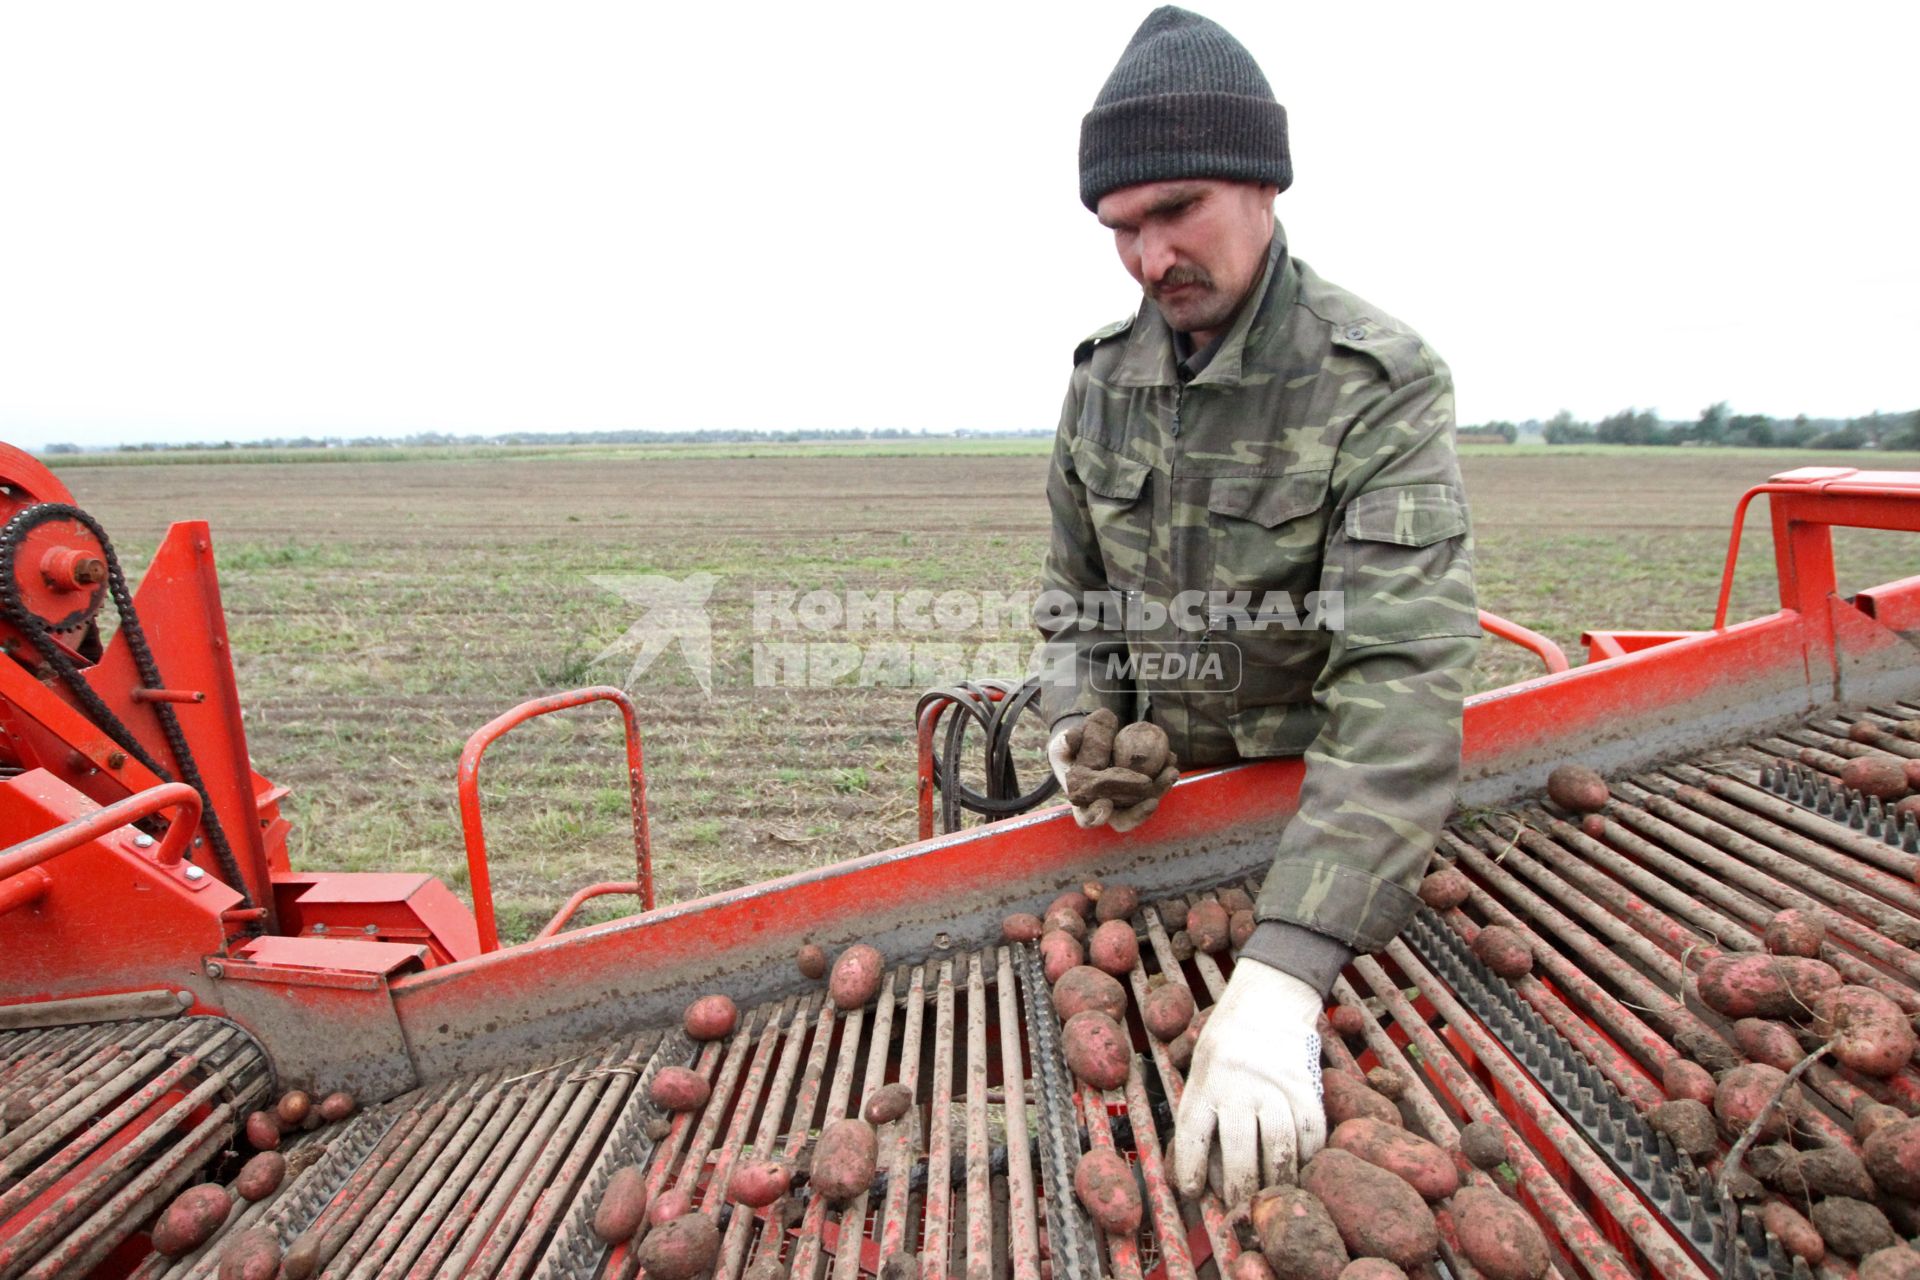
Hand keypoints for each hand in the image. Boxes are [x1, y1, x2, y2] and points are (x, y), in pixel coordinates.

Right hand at [1047, 717, 1176, 832]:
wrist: (1090, 742)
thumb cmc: (1072, 747)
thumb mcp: (1063, 742)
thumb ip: (1067, 742)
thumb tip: (1069, 739)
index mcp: (1083, 801)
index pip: (1087, 818)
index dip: (1096, 816)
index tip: (1105, 804)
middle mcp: (1107, 806)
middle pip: (1123, 820)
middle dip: (1139, 814)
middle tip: (1151, 801)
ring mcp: (1126, 799)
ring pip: (1144, 804)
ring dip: (1159, 791)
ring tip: (1170, 771)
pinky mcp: (1142, 788)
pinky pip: (1156, 787)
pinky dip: (1164, 775)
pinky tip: (1171, 758)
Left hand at [1172, 960, 1325, 1206]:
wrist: (1269, 1000)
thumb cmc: (1227, 1040)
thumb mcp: (1199, 1066)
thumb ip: (1201, 1111)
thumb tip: (1203, 1170)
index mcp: (1206, 1081)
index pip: (1193, 1136)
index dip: (1191, 1170)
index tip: (1192, 1192)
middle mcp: (1239, 1084)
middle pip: (1241, 1152)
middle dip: (1241, 1191)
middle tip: (1241, 1211)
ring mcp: (1275, 1085)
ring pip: (1280, 1148)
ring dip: (1278, 1181)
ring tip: (1273, 1197)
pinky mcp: (1306, 1086)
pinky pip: (1311, 1133)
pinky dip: (1309, 1157)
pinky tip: (1302, 1169)